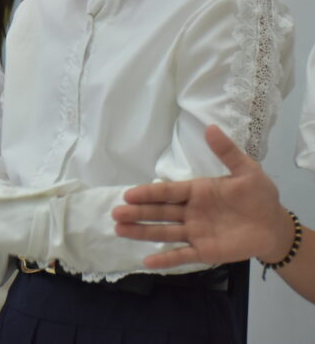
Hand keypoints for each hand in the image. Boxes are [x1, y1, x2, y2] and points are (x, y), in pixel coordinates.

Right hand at [113, 124, 294, 268]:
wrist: (275, 226)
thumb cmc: (259, 196)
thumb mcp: (246, 171)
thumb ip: (227, 152)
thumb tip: (209, 127)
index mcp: (196, 192)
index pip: (167, 192)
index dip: (148, 193)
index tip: (128, 194)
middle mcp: (190, 212)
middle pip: (159, 212)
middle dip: (137, 213)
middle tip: (116, 213)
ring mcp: (195, 233)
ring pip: (164, 232)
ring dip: (142, 232)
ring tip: (119, 230)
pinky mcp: (205, 252)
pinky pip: (182, 255)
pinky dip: (165, 259)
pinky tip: (147, 262)